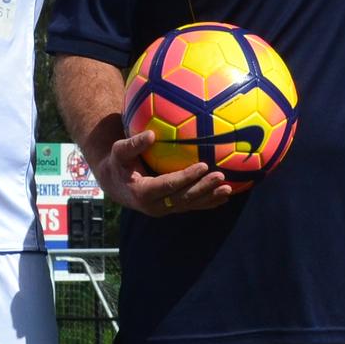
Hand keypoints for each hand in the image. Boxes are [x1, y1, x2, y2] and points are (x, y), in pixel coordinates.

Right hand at [96, 129, 233, 215]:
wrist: (116, 184)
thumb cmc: (118, 163)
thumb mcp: (119, 152)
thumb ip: (133, 144)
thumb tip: (150, 134)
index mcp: (143, 193)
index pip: (169, 185)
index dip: (186, 177)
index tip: (203, 165)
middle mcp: (155, 206)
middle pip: (183, 198)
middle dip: (203, 188)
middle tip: (220, 176)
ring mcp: (164, 209)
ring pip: (190, 205)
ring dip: (210, 198)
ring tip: (228, 189)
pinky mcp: (171, 208)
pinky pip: (191, 206)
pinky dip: (208, 202)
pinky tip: (224, 197)